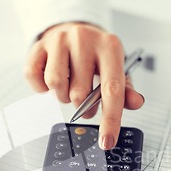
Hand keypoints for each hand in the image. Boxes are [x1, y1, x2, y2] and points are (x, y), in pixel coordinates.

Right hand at [25, 22, 144, 149]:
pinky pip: (34, 78)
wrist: (73, 29)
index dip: (110, 119)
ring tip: (68, 86)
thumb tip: (136, 102)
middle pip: (79, 93)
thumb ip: (126, 89)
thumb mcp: (116, 68)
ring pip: (56, 86)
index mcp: (109, 46)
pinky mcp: (39, 45)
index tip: (107, 141)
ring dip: (62, 96)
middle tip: (84, 100)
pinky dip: (41, 87)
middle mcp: (85, 39)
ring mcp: (60, 40)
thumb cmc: (96, 55)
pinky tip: (51, 80)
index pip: (112, 89)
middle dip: (82, 107)